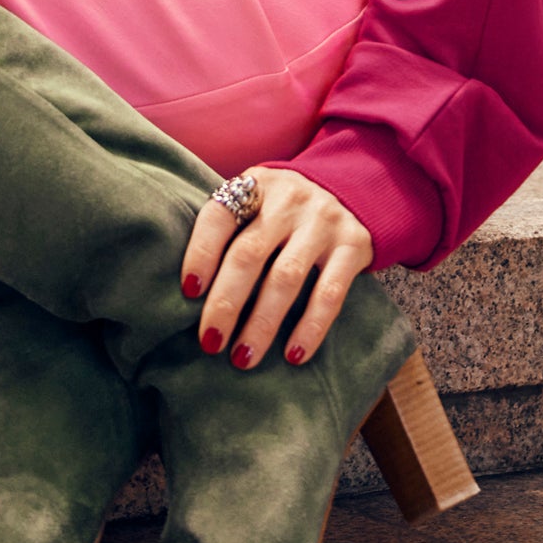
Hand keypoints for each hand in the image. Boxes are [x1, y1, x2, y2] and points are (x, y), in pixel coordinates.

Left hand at [181, 168, 373, 367]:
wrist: (352, 191)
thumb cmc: (286, 210)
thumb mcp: (258, 202)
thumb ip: (230, 232)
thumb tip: (193, 294)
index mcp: (256, 185)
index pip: (219, 216)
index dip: (200, 253)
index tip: (189, 292)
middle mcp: (289, 199)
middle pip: (249, 253)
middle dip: (226, 302)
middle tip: (210, 341)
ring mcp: (323, 220)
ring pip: (286, 277)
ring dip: (262, 323)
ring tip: (243, 357)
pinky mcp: (353, 245)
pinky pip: (330, 293)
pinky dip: (310, 327)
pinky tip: (294, 355)